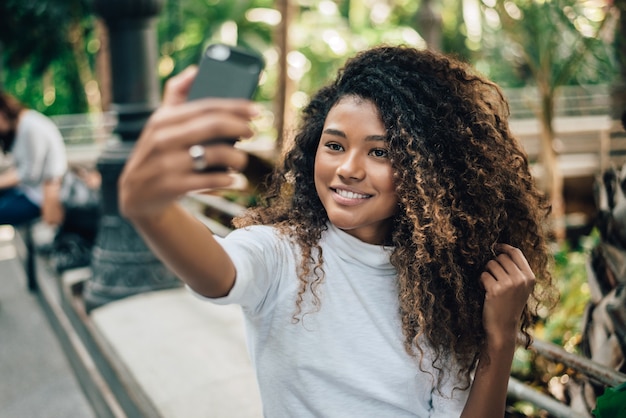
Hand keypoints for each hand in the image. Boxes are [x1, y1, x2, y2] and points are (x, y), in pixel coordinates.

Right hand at [118, 66, 258, 219]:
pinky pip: (210, 180)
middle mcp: (163, 138)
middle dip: (240, 127)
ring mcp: (167, 164)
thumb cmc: (157, 153)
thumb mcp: (159, 123)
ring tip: (241, 160)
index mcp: (163, 119)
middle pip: (213, 125)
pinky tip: (232, 179)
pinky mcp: (173, 186)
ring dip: (237, 158)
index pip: (206, 106)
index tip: (257, 110)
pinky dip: (227, 179)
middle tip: (253, 132)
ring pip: (216, 154)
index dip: (235, 106)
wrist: (136, 194)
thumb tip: (195, 70)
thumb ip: (176, 96)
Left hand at [480, 243, 535, 348]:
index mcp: (530, 277)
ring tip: (489, 284)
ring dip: (486, 272)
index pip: (516, 252)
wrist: (504, 328)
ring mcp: (509, 284)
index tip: (495, 246)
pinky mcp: (495, 290)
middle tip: (492, 276)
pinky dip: (481, 281)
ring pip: (491, 264)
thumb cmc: (509, 305)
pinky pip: (483, 275)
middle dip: (493, 264)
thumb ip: (517, 271)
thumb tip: (501, 250)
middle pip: (501, 257)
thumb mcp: (521, 288)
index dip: (504, 247)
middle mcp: (521, 279)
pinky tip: (485, 291)